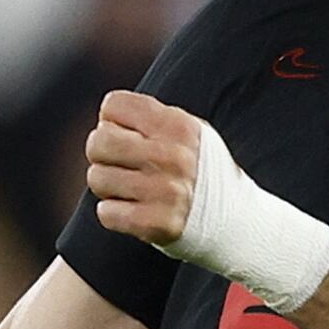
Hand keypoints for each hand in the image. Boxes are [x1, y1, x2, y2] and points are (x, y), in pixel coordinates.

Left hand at [83, 89, 204, 247]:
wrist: (232, 217)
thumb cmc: (196, 169)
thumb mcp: (187, 131)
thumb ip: (149, 118)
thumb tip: (104, 117)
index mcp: (179, 125)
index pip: (113, 105)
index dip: (111, 121)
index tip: (124, 134)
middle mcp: (173, 156)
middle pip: (99, 141)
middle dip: (100, 153)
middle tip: (117, 164)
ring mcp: (165, 191)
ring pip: (97, 178)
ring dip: (106, 186)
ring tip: (128, 188)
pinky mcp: (156, 223)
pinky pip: (105, 213)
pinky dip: (112, 213)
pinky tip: (133, 210)